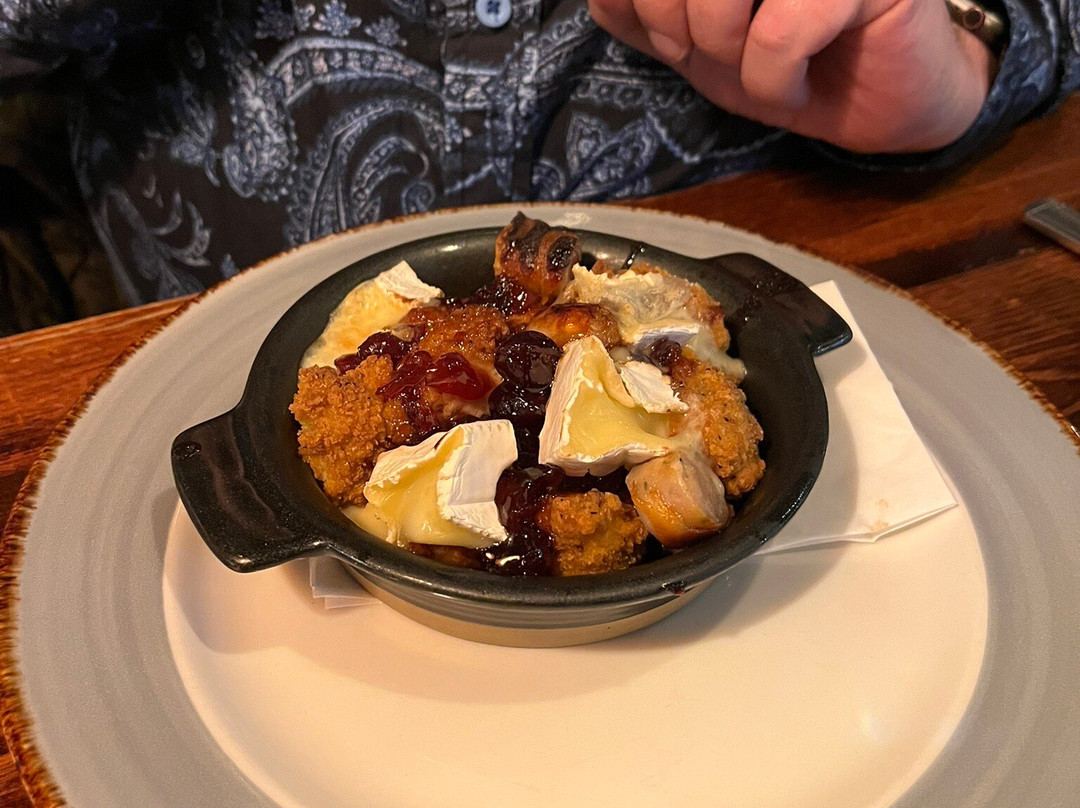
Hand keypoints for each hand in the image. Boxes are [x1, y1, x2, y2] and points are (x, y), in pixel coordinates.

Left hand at [588, 0, 996, 152]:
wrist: (875, 101)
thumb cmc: (787, 58)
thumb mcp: (691, 39)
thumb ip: (637, 10)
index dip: (643, 5)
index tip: (674, 37)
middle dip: (674, 25)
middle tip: (714, 53)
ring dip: (723, 51)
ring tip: (759, 67)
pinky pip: (780, 33)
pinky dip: (774, 80)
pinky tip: (799, 83)